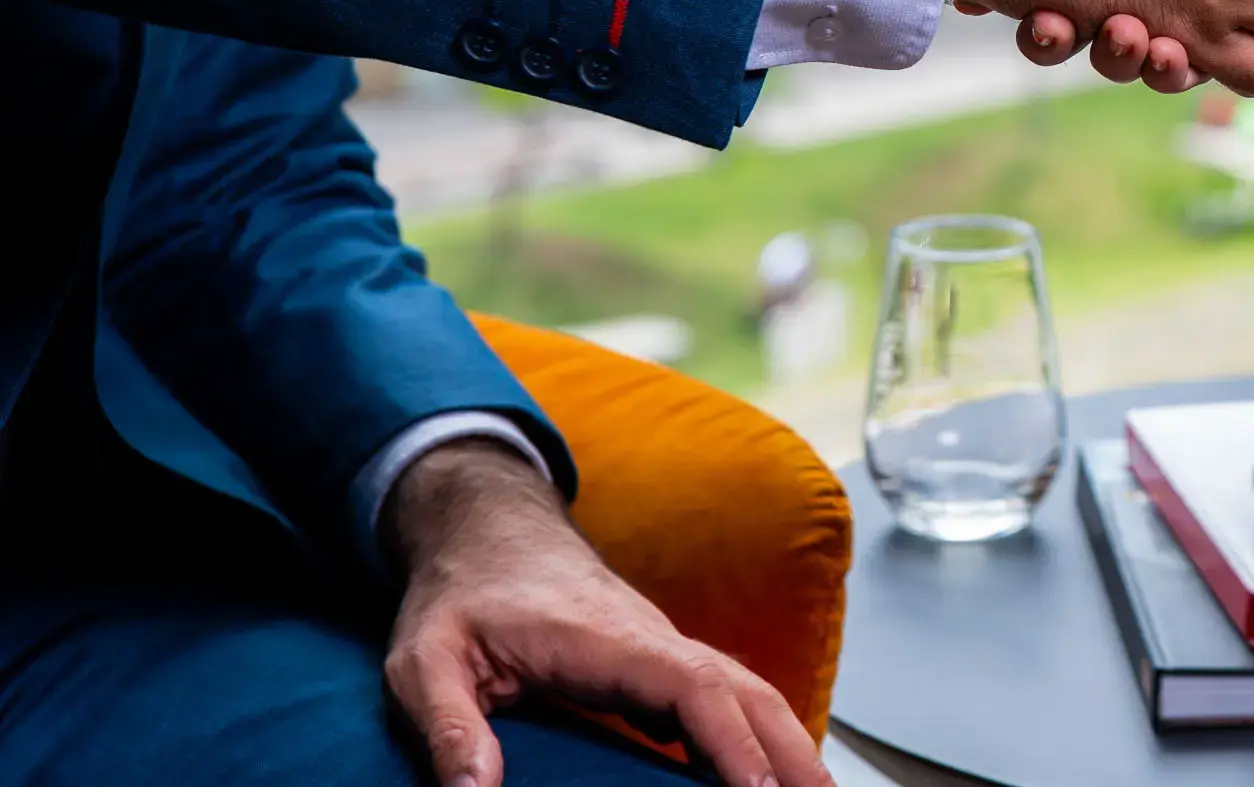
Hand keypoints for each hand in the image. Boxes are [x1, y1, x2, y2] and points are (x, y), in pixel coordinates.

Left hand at [382, 440, 827, 786]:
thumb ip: (447, 724)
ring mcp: (660, 647)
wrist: (486, 529)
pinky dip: (761, 729)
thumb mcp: (423, 661)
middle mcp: (651, 639)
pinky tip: (772, 771)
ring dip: (788, 738)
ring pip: (746, 689)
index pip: (691, 686)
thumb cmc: (460, 595)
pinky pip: (725, 695)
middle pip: (745, 689)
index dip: (731, 740)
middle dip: (791, 746)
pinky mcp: (657, 661)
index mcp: (605, 639)